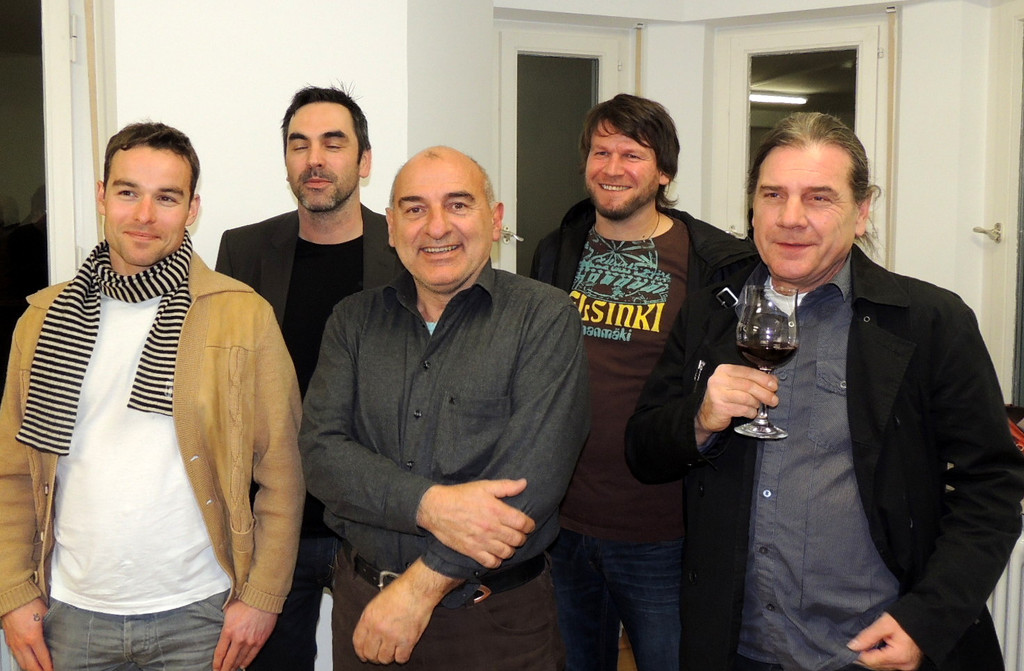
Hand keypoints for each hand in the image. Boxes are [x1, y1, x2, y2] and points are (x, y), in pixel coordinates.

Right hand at [0, 599, 52, 670]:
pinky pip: (16, 656)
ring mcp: (14, 644)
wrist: (13, 598)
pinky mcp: (9, 642)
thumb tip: (62, 633)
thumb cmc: (30, 604)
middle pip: (31, 665)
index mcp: (33, 637)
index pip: (43, 658)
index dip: (49, 667)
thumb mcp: (47, 615)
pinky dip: (23, 663)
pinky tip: (29, 663)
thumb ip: (52, 626)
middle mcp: (22, 643)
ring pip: (22, 663)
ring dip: (31, 669)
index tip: (55, 670)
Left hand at [212, 599, 277, 670]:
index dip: (217, 664)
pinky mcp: (260, 641)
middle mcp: (238, 639)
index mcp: (228, 631)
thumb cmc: (245, 602)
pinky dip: (246, 662)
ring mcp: (250, 641)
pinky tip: (242, 665)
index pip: (220, 653)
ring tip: (231, 670)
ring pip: (240, 660)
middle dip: (224, 669)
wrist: (263, 599)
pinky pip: (252, 656)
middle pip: (229, 660)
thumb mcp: (228, 611)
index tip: (215, 669)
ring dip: (234, 666)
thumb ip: (225, 624)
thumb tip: (224, 632)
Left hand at [352, 560, 459, 663]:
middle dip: (373, 657)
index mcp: (369, 618)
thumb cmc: (400, 591)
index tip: (363, 655)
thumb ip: (369, 619)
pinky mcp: (408, 640)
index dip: (360, 652)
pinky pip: (401, 659)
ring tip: (392, 650)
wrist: (418, 589)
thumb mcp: (376, 602)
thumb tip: (366, 635)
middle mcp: (378, 629)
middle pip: (370, 654)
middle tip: (379, 654)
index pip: (358, 643)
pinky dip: (402, 656)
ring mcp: (393, 636)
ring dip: (388, 657)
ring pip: (384, 659)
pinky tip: (402, 649)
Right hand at [416, 479, 535, 567]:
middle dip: (521, 537)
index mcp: (497, 511)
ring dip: (511, 549)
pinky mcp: (472, 551)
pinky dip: (497, 560)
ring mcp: (482, 542)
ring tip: (508, 543)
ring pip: (507, 553)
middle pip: (517, 539)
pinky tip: (496, 553)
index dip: (529, 525)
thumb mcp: (484, 486)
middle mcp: (491, 528)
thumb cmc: (461, 495)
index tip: (528, 524)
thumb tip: (524, 483)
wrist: (436, 509)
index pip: (523, 523)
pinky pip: (492, 562)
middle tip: (518, 533)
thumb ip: (506, 486)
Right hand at [695, 364, 777, 441]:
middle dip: (765, 393)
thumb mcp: (736, 384)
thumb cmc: (724, 397)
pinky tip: (751, 413)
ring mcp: (718, 394)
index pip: (748, 372)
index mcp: (724, 370)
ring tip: (758, 406)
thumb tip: (773, 380)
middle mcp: (719, 380)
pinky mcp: (720, 407)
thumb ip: (753, 380)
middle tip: (774, 400)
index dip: (763, 379)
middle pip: (749, 385)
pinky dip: (751, 412)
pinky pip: (743, 409)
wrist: (707, 414)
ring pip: (747, 398)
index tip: (774, 386)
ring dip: (757, 404)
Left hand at [847, 612, 923, 669]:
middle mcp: (904, 665)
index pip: (871, 661)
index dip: (860, 653)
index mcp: (898, 655)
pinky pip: (891, 665)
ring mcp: (908, 666)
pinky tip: (881, 649)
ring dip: (875, 658)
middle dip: (867, 655)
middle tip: (863, 643)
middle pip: (876, 665)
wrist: (924, 619)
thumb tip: (852, 646)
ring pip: (883, 667)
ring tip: (873, 644)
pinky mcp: (909, 665)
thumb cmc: (905, 619)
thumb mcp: (884, 624)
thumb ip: (868, 636)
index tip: (854, 646)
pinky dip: (883, 658)